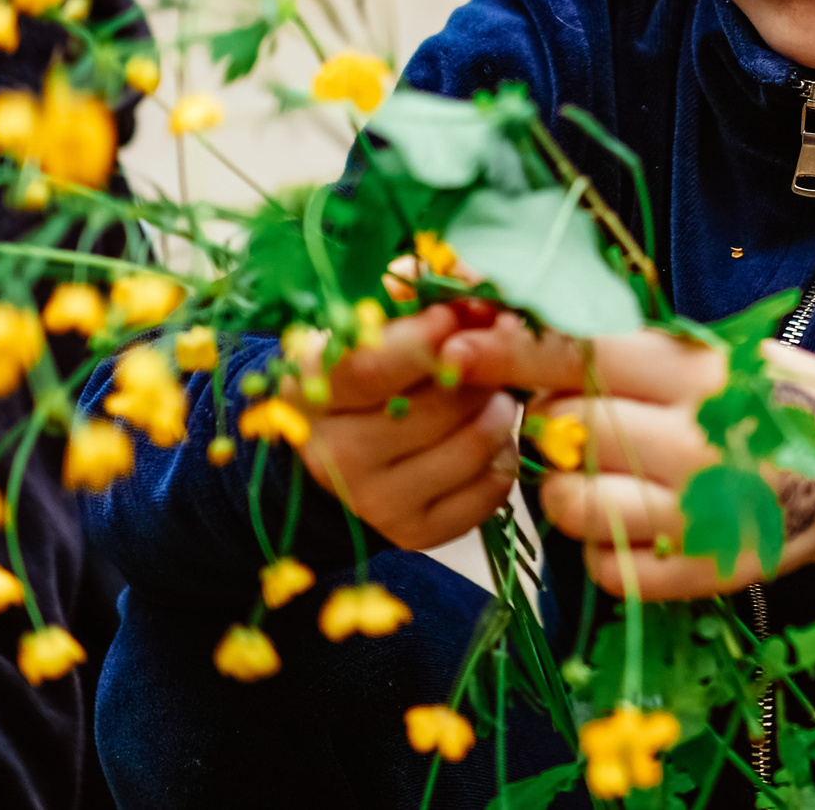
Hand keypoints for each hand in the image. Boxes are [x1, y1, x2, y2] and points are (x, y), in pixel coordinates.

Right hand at [290, 304, 519, 550]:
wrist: (334, 459)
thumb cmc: (360, 377)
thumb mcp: (363, 330)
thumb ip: (406, 297)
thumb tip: (453, 280)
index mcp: (312, 393)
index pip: (372, 367)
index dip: (425, 338)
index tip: (456, 314)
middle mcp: (335, 456)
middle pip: (434, 408)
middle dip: (479, 371)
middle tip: (493, 351)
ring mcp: (374, 503)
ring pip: (469, 449)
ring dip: (499, 412)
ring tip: (495, 393)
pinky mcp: (414, 534)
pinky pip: (489, 491)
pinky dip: (503, 457)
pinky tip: (488, 437)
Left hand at [447, 323, 814, 602]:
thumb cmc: (770, 402)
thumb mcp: (716, 353)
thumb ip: (634, 347)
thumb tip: (524, 316)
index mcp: (694, 371)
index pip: (581, 353)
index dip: (508, 349)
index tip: (455, 346)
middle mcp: (695, 437)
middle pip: (565, 431)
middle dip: (547, 427)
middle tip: (570, 425)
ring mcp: (700, 511)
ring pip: (572, 504)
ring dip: (563, 492)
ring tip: (594, 478)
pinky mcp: (703, 571)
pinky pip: (606, 567)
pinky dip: (600, 550)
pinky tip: (630, 525)